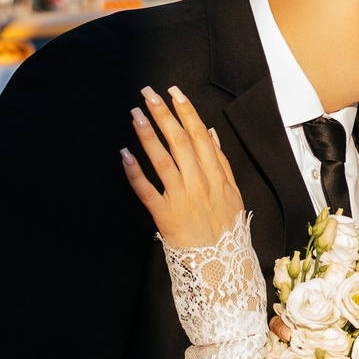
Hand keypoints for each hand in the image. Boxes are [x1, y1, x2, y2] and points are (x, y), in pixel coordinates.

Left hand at [119, 86, 245, 248]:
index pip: (200, 136)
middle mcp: (199, 183)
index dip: (186, 112)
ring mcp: (182, 198)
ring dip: (149, 135)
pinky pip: (147, 192)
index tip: (174, 93)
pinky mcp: (165, 216)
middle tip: (148, 93)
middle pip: (180, 142)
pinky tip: (125, 155)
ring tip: (135, 114)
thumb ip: (221, 162)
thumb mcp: (233, 192)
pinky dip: (135, 173)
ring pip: (163, 161)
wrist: (222, 265)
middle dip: (164, 115)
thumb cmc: (226, 228)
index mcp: (216, 176)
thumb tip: (211, 132)